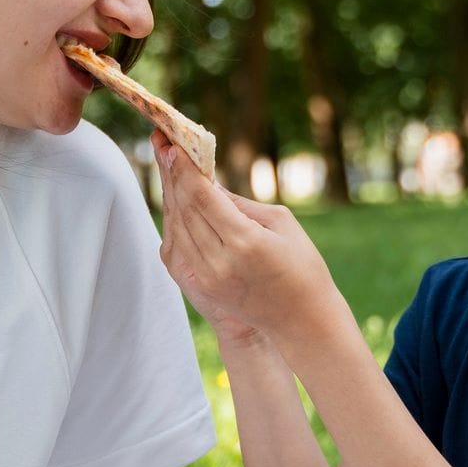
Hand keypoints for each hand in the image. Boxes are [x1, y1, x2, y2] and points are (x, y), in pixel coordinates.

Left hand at [153, 132, 351, 352]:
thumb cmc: (303, 266)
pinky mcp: (201, 286)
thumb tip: (210, 183)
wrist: (302, 322)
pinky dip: (178, 219)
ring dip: (172, 194)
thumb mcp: (281, 223)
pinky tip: (177, 198)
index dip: (186, 169)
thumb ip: (241, 203)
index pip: (203, 197)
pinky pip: (181, 244)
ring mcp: (207, 277)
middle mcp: (219, 261)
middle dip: (173, 175)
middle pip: (185, 209)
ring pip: (178, 226)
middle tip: (164, 145)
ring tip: (168, 165)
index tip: (175, 144)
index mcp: (245, 242)